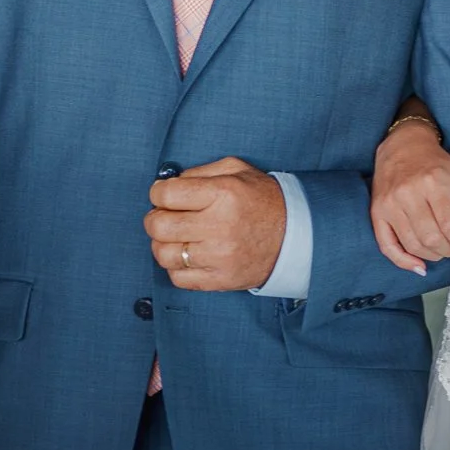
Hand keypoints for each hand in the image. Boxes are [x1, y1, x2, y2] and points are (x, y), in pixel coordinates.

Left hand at [144, 157, 285, 290]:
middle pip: (159, 226)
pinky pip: (177, 278)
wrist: (294, 234)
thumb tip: (167, 184)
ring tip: (175, 236)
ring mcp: (218, 256)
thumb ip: (200, 172)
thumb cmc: (262, 199)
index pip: (167, 194)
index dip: (157, 192)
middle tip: (162, 215)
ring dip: (162, 243)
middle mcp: (219, 225)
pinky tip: (188, 254)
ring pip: (164, 254)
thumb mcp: (236, 170)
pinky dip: (176, 266)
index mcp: (223, 193)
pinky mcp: (219, 279)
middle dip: (154, 218)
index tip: (162, 194)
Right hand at [371, 121, 449, 274]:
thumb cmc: (434, 162)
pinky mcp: (377, 212)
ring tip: (440, 249)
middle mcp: (409, 192)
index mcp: (434, 181)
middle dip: (449, 250)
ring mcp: (390, 203)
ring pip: (413, 245)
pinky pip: (387, 246)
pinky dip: (404, 262)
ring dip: (432, 255)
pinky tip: (419, 266)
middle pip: (432, 238)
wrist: (401, 145)